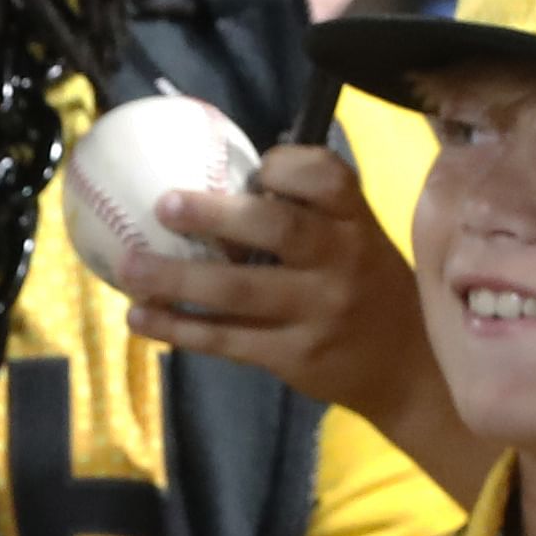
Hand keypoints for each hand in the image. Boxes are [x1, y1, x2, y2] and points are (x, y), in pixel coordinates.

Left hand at [115, 144, 429, 413]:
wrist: (408, 368)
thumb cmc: (363, 284)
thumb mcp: (355, 236)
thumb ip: (306, 208)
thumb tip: (214, 172)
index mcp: (354, 221)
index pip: (328, 179)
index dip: (286, 167)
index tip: (254, 167)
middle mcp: (341, 261)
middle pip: (278, 230)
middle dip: (216, 216)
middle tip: (163, 204)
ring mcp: (318, 312)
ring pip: (239, 291)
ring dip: (176, 278)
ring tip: (127, 265)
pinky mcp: (295, 357)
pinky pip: (228, 339)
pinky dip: (179, 328)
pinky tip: (140, 317)